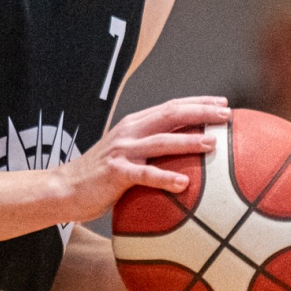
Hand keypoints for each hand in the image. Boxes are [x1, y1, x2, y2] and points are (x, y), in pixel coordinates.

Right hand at [59, 97, 228, 220]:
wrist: (64, 188)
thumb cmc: (100, 176)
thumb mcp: (127, 156)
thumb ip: (150, 152)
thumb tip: (183, 160)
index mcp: (134, 125)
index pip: (171, 106)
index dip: (198, 102)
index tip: (223, 103)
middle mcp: (130, 132)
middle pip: (171, 115)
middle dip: (201, 112)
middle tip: (227, 115)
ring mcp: (122, 151)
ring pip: (161, 141)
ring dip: (188, 140)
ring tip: (212, 143)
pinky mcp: (115, 172)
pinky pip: (144, 175)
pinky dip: (164, 178)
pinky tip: (183, 183)